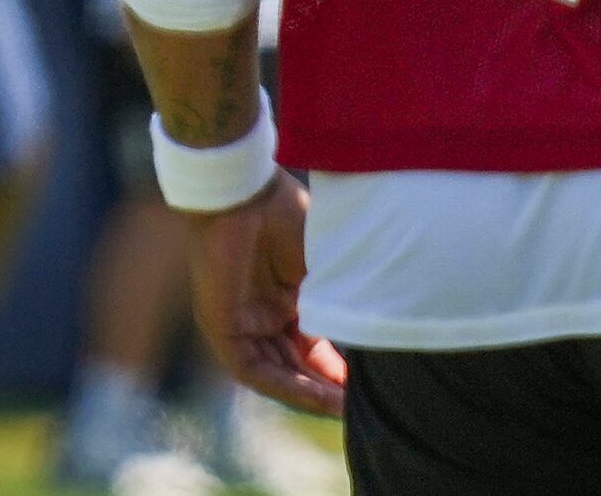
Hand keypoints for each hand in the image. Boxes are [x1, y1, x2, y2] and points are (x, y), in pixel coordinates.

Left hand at [185, 169, 345, 417]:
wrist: (246, 194)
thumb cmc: (289, 215)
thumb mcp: (326, 262)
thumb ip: (342, 293)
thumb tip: (379, 320)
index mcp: (288, 298)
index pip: (314, 345)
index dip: (339, 367)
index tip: (368, 380)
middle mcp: (263, 316)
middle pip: (296, 364)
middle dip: (326, 387)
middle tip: (358, 405)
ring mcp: (241, 324)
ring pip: (276, 372)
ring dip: (307, 392)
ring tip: (341, 407)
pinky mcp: (221, 328)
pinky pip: (252, 368)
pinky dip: (282, 384)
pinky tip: (311, 394)